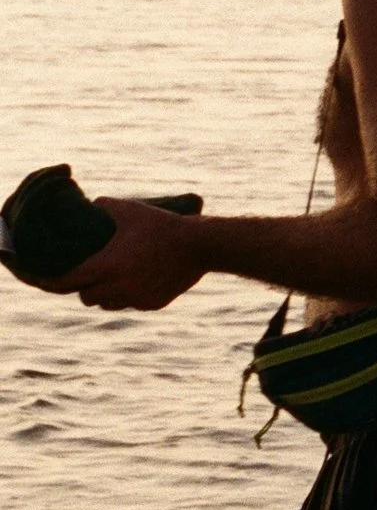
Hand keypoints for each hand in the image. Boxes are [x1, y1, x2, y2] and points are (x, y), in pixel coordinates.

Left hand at [47, 198, 204, 311]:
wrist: (201, 246)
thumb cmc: (163, 225)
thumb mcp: (131, 209)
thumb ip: (105, 207)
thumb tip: (93, 205)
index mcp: (107, 266)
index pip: (67, 281)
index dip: (51, 281)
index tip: (41, 279)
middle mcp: (118, 287)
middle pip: (86, 296)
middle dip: (84, 287)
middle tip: (88, 274)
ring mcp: (137, 299)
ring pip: (107, 304)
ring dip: (104, 294)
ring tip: (111, 278)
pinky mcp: (153, 304)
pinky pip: (131, 304)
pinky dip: (128, 295)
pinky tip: (136, 280)